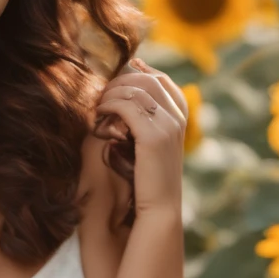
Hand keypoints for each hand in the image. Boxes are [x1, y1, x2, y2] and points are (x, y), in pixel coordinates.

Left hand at [93, 57, 187, 216]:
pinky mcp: (153, 136)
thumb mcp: (148, 148)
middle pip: (147, 80)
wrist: (159, 208)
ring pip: (136, 89)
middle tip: (102, 92)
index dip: (142, 71)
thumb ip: (142, 125)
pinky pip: (127, 106)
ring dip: (112, 92)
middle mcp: (177, 117)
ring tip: (98, 104)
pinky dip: (109, 105)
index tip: (123, 69)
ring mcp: (168, 125)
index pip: (162, 80)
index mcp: (180, 118)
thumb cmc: (149, 181)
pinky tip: (99, 114)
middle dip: (121, 81)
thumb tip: (120, 106)